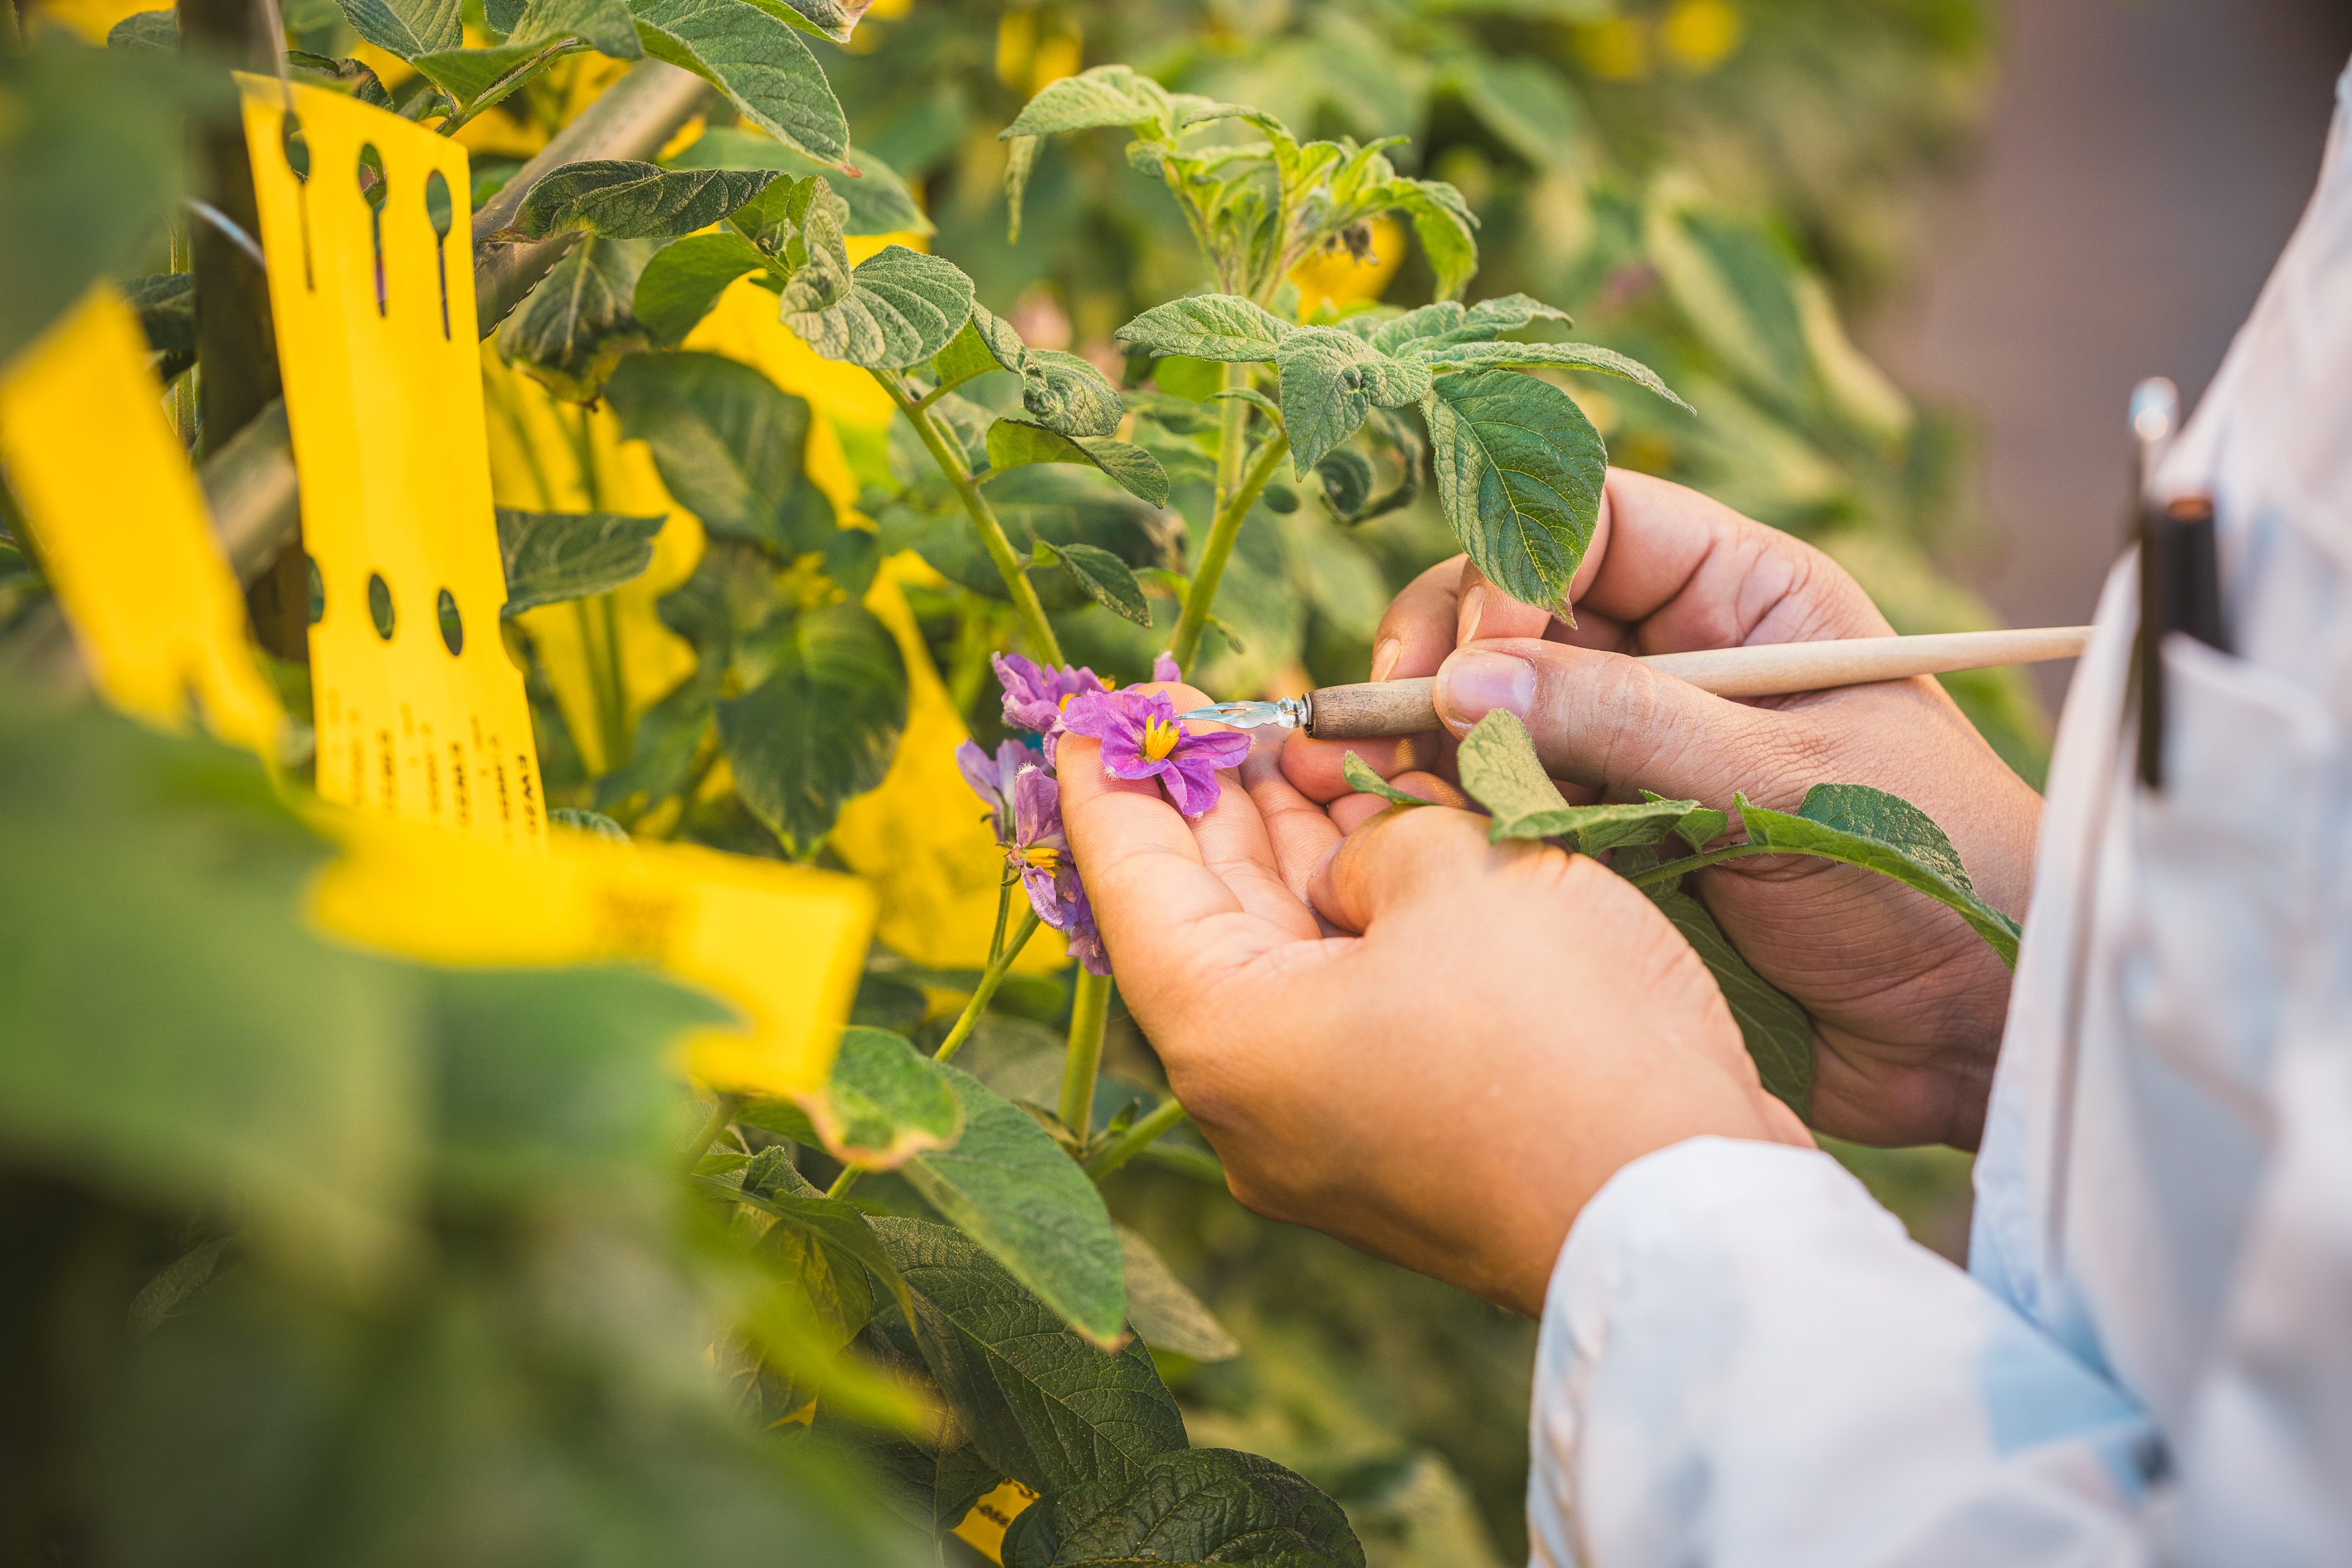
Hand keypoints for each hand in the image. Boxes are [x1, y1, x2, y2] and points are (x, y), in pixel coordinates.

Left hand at [1060, 691, 1808, 1316]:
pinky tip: (1385, 833)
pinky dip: (1361, 914)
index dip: (1111, 782)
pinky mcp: (1405, 1137)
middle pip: (1206, 919)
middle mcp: (1253, 1099)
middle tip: (1210, 709)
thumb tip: (1365, 872)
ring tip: (1301, 743)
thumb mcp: (1458, 875)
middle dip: (1215, 805)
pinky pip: (1352, 1000)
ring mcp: (1329, 1129)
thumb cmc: (1562, 1038)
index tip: (1088, 712)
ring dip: (1298, 850)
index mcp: (1225, 1036)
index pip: (1130, 883)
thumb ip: (1378, 839)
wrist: (1687, 1214)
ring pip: (1288, 957)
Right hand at [1285, 470, 2041, 1149]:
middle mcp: (1677, 656)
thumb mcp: (1779, 781)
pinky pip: (1512, 798)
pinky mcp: (1612, 835)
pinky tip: (1431, 837)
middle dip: (1447, 654)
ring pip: (1498, 707)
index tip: (1472, 655)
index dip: (1513, 564)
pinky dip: (1464, 811)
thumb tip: (1463, 681)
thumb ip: (1621, 723)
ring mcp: (1637, 747)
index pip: (1592, 520)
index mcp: (1745, 596)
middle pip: (1517, 606)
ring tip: (1407, 795)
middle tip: (1395, 726)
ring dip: (1441, 741)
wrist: (1976, 1029)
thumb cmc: (1927, 871)